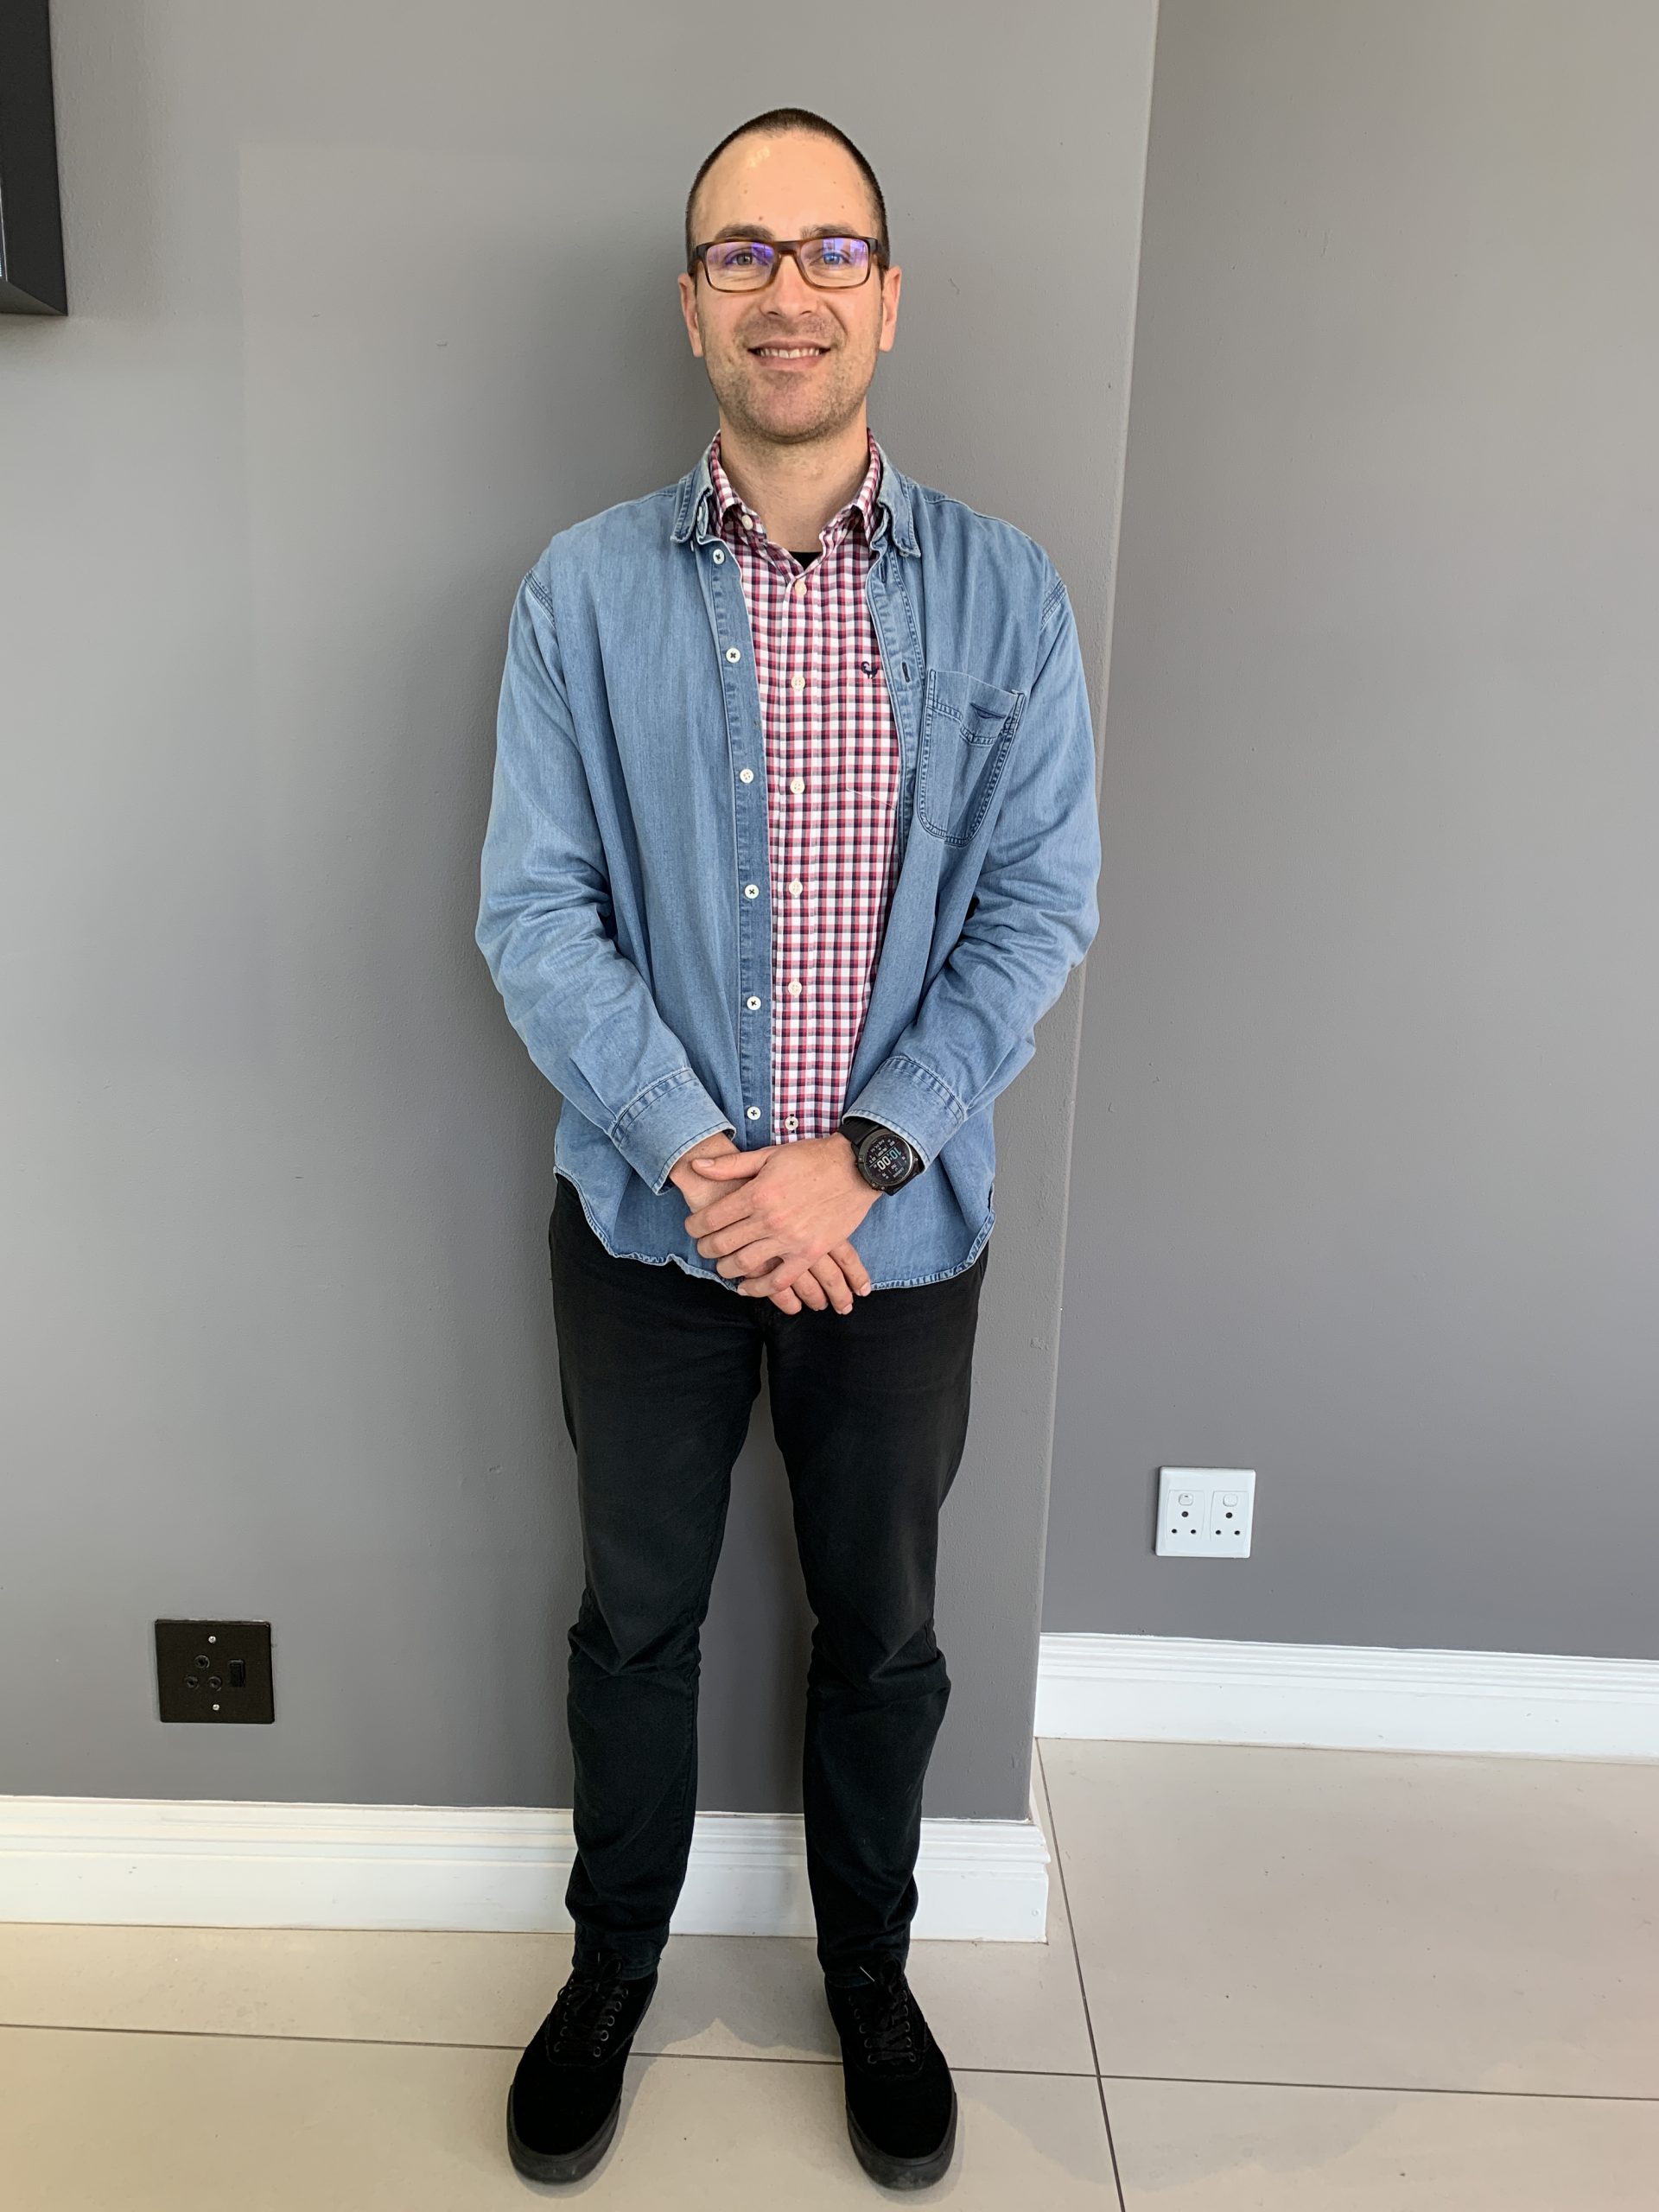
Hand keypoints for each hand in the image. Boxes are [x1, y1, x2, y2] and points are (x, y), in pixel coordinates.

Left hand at [668, 1135, 872, 1312]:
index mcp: (756, 1194)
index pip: (711, 1218)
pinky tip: (746, 1287)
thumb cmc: (812, 1157)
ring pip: (745, 1265)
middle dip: (705, 1248)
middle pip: (722, 1244)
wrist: (856, 1167)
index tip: (693, 1227)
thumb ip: (731, 1165)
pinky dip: (759, 1288)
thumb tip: (697, 1166)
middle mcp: (769, 1220)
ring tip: (722, 1265)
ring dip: (726, 1268)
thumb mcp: (769, 1154)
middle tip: (702, 1247)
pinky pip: (780, 1280)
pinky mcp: (809, 1253)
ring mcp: (790, 1239)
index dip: (694, 1226)